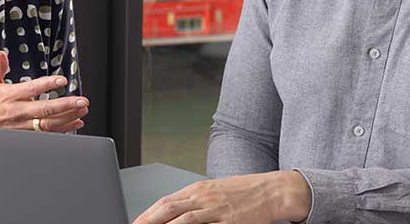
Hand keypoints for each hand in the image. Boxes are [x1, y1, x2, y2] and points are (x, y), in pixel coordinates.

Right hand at [0, 50, 87, 132]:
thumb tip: (2, 54)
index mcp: (10, 95)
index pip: (31, 88)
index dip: (47, 84)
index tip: (62, 80)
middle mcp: (17, 111)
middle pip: (44, 109)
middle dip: (65, 105)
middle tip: (82, 100)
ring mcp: (22, 125)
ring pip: (48, 124)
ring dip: (68, 118)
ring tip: (82, 110)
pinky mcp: (25, 135)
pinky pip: (46, 134)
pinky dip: (63, 129)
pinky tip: (76, 123)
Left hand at [132, 171, 310, 223]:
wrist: (273, 190)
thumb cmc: (245, 191)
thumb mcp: (216, 191)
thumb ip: (196, 201)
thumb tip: (174, 212)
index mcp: (199, 189)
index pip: (166, 201)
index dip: (148, 214)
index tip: (136, 223)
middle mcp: (205, 197)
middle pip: (169, 210)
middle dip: (149, 222)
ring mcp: (217, 210)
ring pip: (184, 221)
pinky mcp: (230, 222)